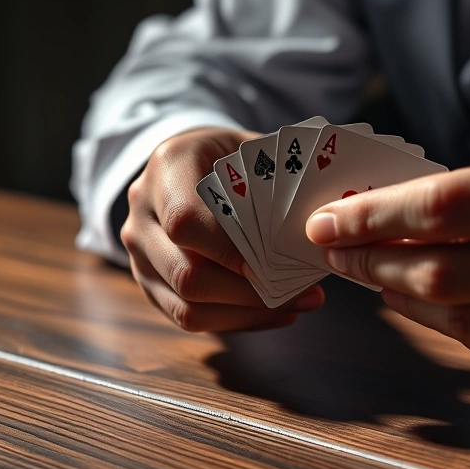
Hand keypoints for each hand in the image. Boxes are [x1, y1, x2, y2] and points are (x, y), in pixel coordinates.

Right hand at [121, 127, 324, 332]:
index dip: (229, 250)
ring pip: (187, 306)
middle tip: (300, 291)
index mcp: (167, 168)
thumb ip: (279, 177)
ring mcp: (139, 254)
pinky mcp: (150, 283)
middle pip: (186, 273)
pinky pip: (188, 317)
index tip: (272, 265)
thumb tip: (330, 212)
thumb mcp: (251, 148)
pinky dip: (237, 320)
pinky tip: (278, 313)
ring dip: (247, 314)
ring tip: (297, 305)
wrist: (185, 163)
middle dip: (248, 293)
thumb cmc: (228, 156)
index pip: (186, 220)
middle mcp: (142, 213)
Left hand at [305, 142, 469, 390]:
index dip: (378, 216)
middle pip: (446, 274)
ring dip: (403, 299)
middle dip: (374, 263)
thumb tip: (402, 211)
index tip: (331, 217)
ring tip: (375, 275)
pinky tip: (427, 305)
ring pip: (463, 322)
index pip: (453, 207)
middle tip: (337, 249)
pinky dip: (452, 326)